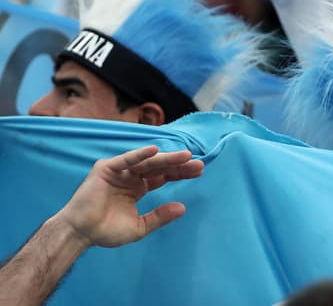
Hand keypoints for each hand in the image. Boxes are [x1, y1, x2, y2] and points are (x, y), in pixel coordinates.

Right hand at [52, 145, 203, 248]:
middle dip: (178, 165)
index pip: (163, 176)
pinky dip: (138, 155)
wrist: (80, 234)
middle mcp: (130, 176)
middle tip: (198, 163)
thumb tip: (183, 208)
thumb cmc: (105, 231)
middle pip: (159, 167)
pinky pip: (125, 160)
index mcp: (138, 187)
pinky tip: (154, 150)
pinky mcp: (106, 169)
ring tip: (185, 156)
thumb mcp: (139, 227)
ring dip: (166, 158)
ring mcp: (119, 171)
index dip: (180, 173)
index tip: (199, 171)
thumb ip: (159, 217)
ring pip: (146, 162)